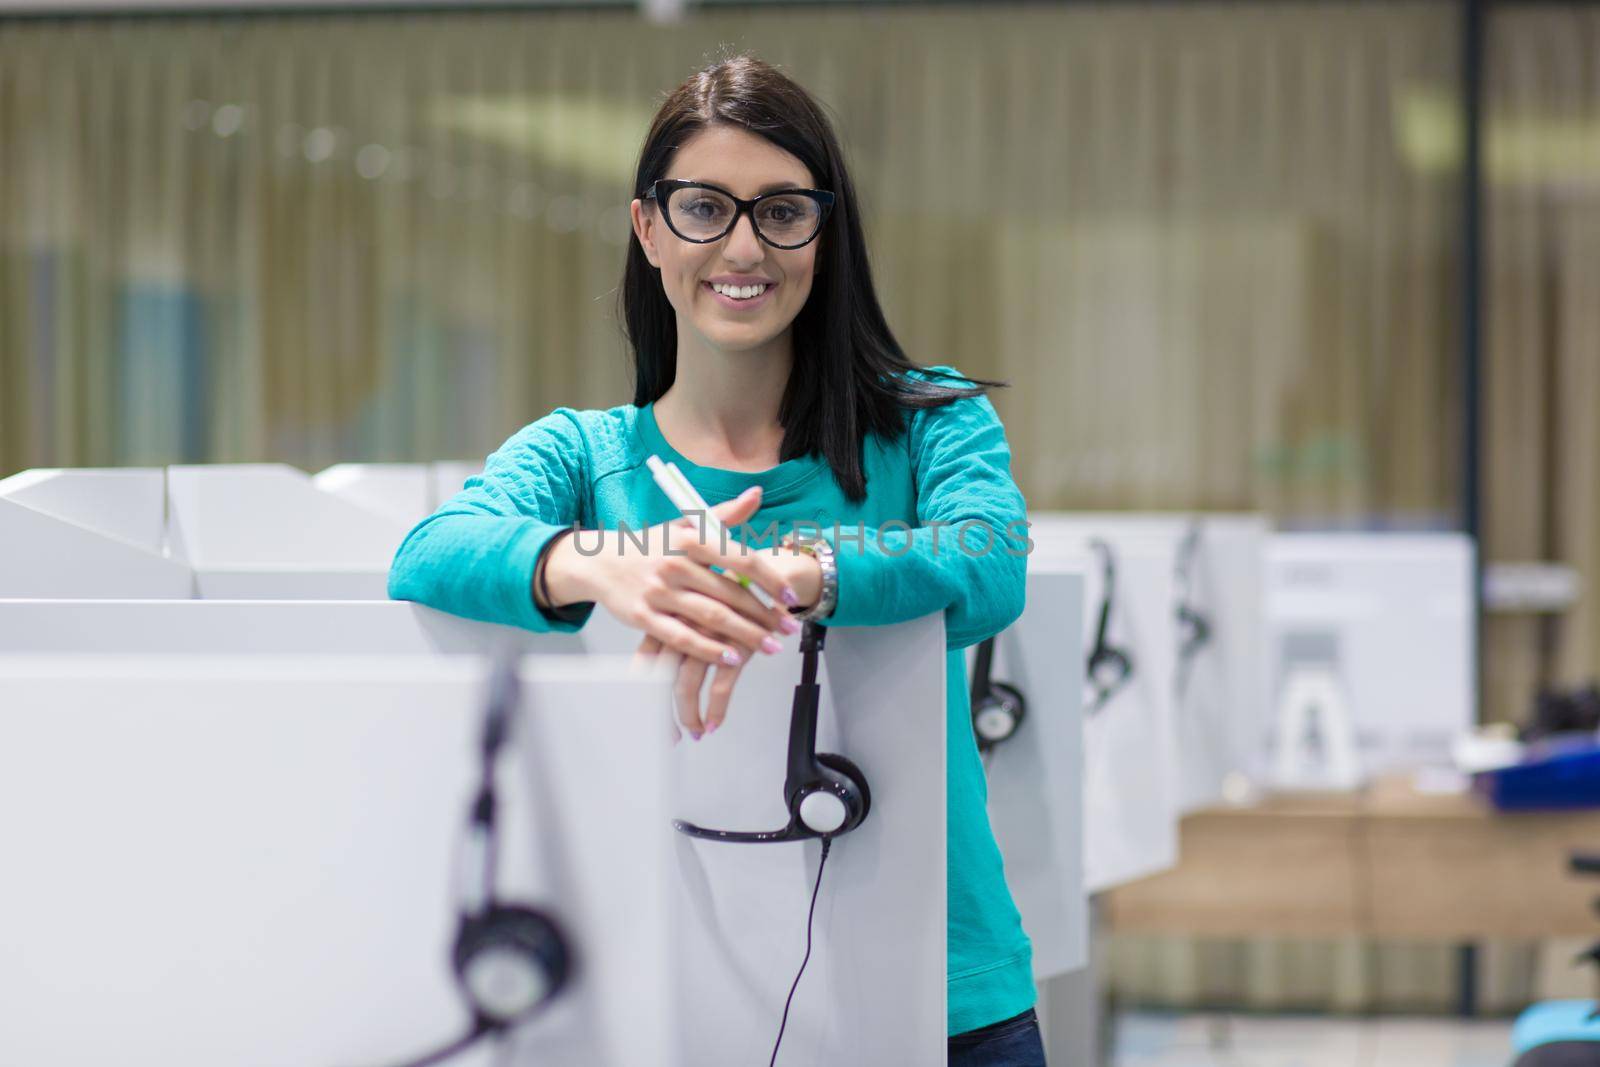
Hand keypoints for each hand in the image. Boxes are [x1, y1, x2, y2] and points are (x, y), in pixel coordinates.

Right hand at [543, 483, 800, 675]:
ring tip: (770, 647)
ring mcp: (659, 592)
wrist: (599, 562)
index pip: (739, 559)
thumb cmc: (649, 546)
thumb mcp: (683, 525)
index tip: (790, 595)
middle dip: (764, 615)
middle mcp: (676, 564)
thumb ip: (723, 515)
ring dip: (744, 635)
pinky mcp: (643, 617)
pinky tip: (731, 659)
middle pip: (730, 594)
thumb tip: (757, 494)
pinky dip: (709, 650)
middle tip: (788, 628)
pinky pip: (682, 637)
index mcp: (690, 540)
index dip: (769, 579)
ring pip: (711, 617)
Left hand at [632, 546, 822, 739]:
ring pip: (685, 686)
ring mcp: (705, 635)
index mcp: (667, 615)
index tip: (643, 714)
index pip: (645, 661)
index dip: (640, 692)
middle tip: (668, 734)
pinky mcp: (734, 645)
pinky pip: (720, 687)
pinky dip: (715, 710)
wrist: (765, 568)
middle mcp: (681, 625)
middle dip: (660, 712)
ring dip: (689, 716)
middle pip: (659, 678)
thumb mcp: (696, 601)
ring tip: (695, 731)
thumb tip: (654, 665)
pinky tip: (714, 723)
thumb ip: (675, 626)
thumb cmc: (728, 586)